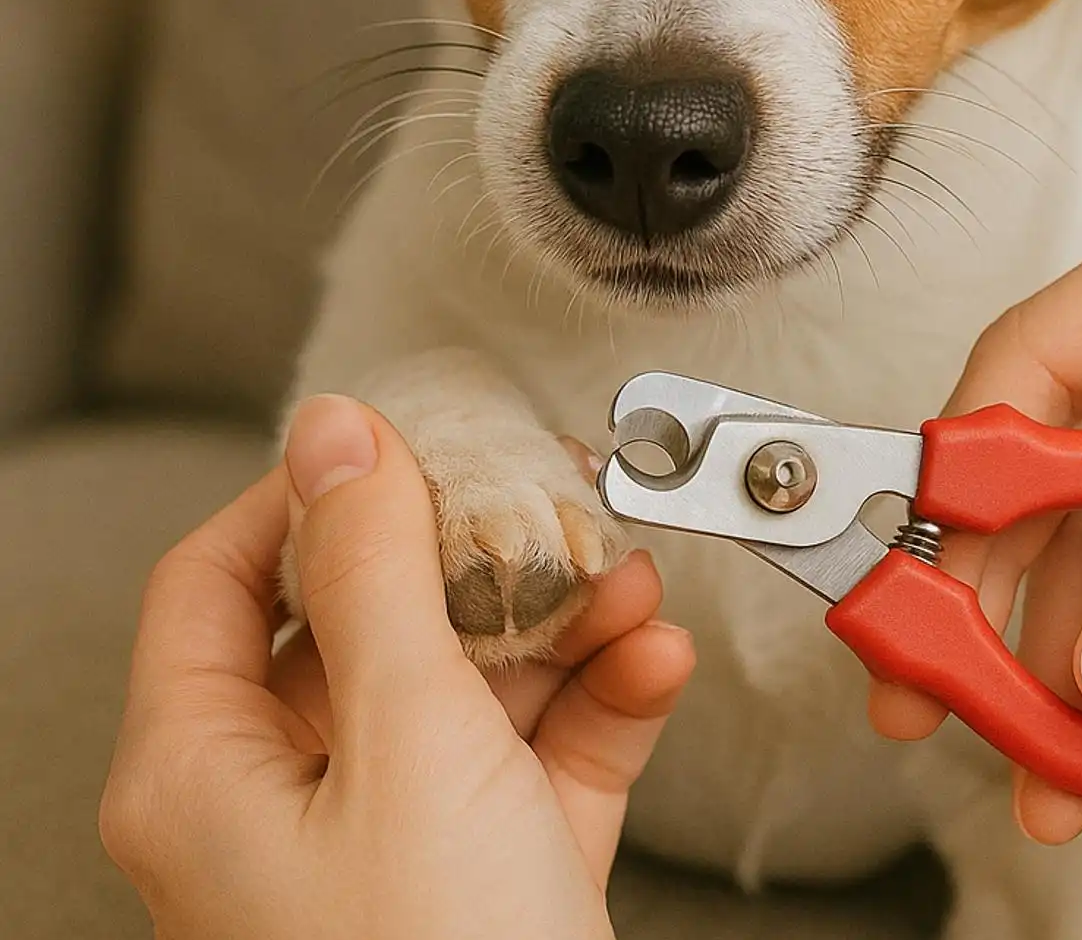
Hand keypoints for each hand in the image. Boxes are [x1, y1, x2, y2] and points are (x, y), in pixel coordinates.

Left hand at [101, 397, 695, 939]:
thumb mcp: (407, 742)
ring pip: (470, 678)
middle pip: (373, 618)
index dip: (317, 493)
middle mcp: (291, 797)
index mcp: (210, 767)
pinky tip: (653, 662)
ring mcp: (398, 835)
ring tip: (632, 578)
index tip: (415, 443)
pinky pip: (539, 752)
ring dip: (562, 620)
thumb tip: (335, 430)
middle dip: (480, 554)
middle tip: (555, 498)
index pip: (228, 574)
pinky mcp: (492, 867)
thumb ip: (376, 574)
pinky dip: (602, 701)